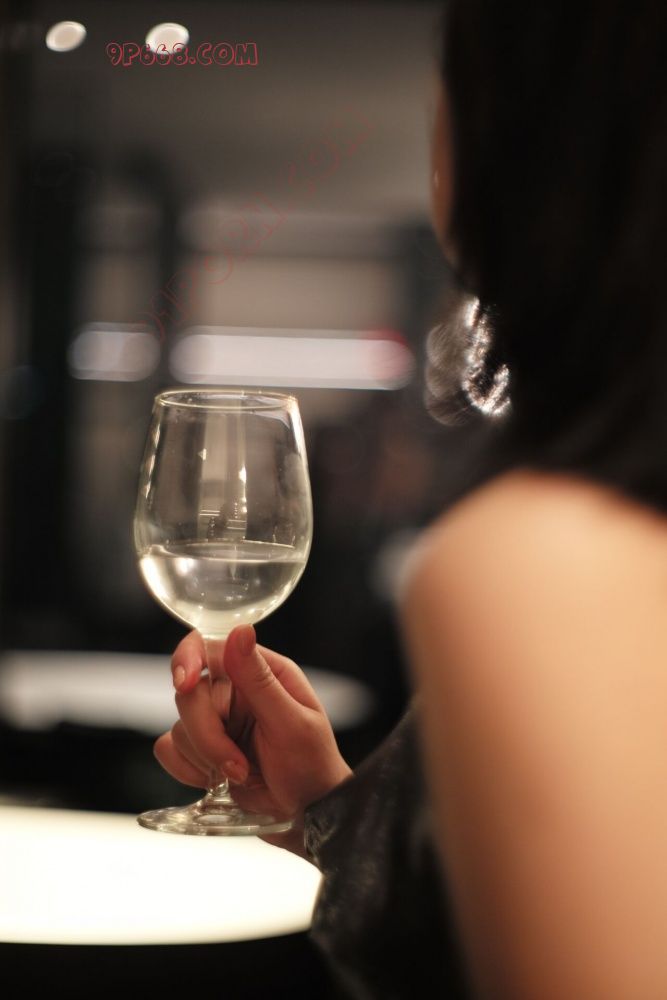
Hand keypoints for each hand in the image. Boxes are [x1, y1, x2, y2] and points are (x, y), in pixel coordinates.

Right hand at [154, 624, 351, 855]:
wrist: (309, 815)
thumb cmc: (314, 766)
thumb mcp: (292, 722)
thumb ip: (260, 680)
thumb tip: (241, 631)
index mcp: (262, 672)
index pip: (209, 647)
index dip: (188, 660)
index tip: (184, 683)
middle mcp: (235, 691)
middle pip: (188, 693)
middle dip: (207, 734)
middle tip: (236, 764)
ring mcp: (217, 721)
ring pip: (178, 725)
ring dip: (205, 757)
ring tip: (241, 774)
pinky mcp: (202, 751)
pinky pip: (170, 750)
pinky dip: (188, 770)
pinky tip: (217, 781)